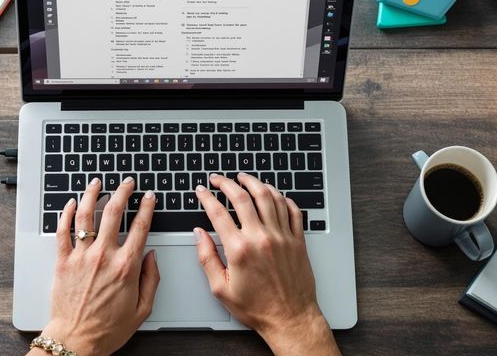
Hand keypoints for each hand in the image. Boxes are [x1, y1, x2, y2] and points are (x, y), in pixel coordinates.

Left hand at [35, 177, 159, 355]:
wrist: (76, 340)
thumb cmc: (107, 329)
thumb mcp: (142, 309)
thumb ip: (151, 279)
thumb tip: (152, 256)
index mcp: (126, 266)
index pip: (140, 226)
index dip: (147, 207)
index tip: (149, 197)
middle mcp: (103, 256)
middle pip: (113, 212)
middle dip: (123, 191)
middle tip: (127, 183)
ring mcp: (81, 257)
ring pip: (86, 215)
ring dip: (92, 193)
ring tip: (97, 182)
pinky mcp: (62, 262)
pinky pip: (63, 230)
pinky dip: (67, 213)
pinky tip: (72, 203)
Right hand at [193, 173, 340, 355]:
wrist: (290, 318)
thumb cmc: (257, 307)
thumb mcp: (221, 288)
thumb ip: (207, 258)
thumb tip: (199, 234)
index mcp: (240, 249)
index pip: (218, 213)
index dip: (206, 197)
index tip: (201, 191)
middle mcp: (262, 238)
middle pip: (243, 197)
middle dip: (227, 183)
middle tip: (218, 179)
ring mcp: (282, 237)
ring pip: (269, 197)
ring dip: (254, 183)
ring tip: (244, 178)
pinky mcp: (298, 240)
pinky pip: (292, 210)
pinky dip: (282, 198)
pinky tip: (274, 195)